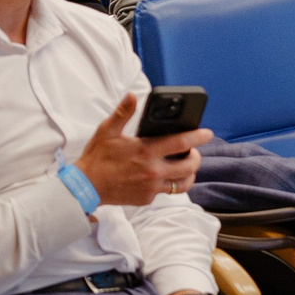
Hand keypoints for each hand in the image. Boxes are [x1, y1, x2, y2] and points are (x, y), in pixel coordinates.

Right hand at [71, 93, 209, 208]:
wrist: (86, 186)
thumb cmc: (97, 157)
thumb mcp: (107, 131)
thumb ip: (123, 113)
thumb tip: (133, 96)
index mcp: (146, 151)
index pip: (181, 143)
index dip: (197, 137)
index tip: (207, 133)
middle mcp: (153, 171)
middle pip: (189, 166)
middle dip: (196, 157)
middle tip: (194, 152)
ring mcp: (151, 187)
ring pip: (183, 184)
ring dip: (189, 175)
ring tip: (185, 167)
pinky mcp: (147, 198)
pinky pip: (166, 192)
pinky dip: (168, 184)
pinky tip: (162, 177)